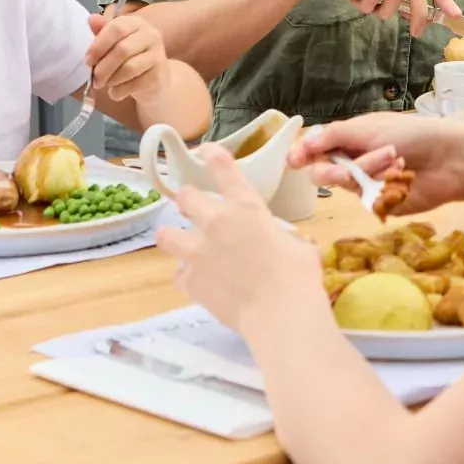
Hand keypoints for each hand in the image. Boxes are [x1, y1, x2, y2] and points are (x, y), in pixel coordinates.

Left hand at [86, 13, 172, 103]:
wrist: (154, 79)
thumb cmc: (129, 57)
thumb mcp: (114, 43)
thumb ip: (102, 32)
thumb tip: (91, 19)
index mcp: (137, 23)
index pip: (117, 28)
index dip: (99, 45)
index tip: (88, 60)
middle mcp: (151, 36)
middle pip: (122, 50)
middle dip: (103, 67)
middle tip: (94, 78)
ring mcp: (158, 56)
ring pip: (128, 68)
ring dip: (110, 80)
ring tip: (105, 84)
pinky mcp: (159, 76)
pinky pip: (134, 85)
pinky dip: (119, 91)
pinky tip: (116, 91)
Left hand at [155, 146, 323, 332]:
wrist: (280, 313)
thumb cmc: (299, 275)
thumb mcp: (298, 245)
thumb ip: (282, 237)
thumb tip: (284, 244)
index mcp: (246, 206)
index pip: (223, 169)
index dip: (212, 155)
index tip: (206, 150)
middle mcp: (215, 221)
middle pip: (185, 197)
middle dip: (188, 200)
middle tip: (194, 208)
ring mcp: (197, 252)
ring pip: (165, 234)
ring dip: (172, 236)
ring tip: (180, 243)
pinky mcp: (189, 281)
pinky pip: (178, 273)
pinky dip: (188, 276)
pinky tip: (199, 282)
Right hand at [289, 113, 463, 214]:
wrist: (451, 159)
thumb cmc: (414, 135)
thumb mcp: (370, 128)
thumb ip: (334, 135)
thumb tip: (303, 141)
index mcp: (351, 137)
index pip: (316, 147)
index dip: (302, 153)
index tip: (294, 160)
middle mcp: (354, 160)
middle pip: (322, 171)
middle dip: (335, 170)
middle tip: (350, 170)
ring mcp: (366, 183)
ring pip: (344, 185)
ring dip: (367, 171)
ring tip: (394, 159)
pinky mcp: (380, 202)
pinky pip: (365, 199)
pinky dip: (381, 186)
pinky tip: (400, 176)